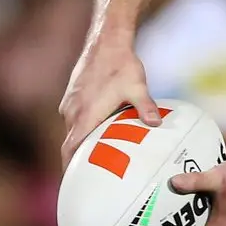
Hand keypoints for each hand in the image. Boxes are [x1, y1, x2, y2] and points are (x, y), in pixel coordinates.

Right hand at [59, 35, 161, 168]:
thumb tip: (156, 124)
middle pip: (69, 143)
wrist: (106, 41)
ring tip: (93, 159)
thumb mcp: (137, 87)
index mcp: (85, 115)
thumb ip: (145, 107)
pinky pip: (74, 118)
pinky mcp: (73, 94)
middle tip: (85, 178)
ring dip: (80, 143)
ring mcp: (70, 102)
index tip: (73, 184)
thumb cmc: (121, 64)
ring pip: (72, 130)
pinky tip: (96, 131)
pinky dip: (81, 129)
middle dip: (75, 161)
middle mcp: (72, 111)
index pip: (70, 149)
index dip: (69, 168)